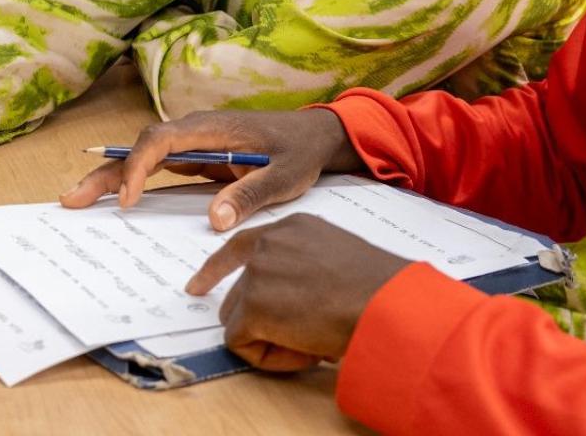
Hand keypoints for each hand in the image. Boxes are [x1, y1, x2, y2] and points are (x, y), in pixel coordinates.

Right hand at [60, 108, 362, 230]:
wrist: (314, 137)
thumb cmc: (299, 152)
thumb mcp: (285, 177)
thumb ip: (251, 195)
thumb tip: (214, 219)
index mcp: (211, 129)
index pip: (160, 141)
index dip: (138, 167)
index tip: (129, 201)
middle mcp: (194, 132)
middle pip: (139, 148)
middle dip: (105, 173)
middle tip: (72, 198)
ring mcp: (192, 145)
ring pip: (142, 159)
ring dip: (111, 178)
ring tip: (78, 200)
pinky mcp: (195, 158)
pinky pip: (156, 169)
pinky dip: (132, 183)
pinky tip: (115, 202)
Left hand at [185, 214, 410, 369]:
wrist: (388, 305)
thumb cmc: (381, 291)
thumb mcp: (337, 260)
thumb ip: (303, 269)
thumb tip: (288, 303)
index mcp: (293, 228)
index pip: (241, 246)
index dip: (216, 270)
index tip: (197, 287)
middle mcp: (269, 244)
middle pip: (238, 293)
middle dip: (262, 321)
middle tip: (308, 335)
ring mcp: (257, 273)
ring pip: (237, 320)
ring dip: (268, 339)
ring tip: (312, 341)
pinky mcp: (252, 305)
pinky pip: (241, 343)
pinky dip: (268, 357)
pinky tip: (304, 351)